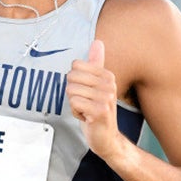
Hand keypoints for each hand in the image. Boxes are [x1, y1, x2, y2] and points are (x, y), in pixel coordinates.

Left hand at [66, 40, 122, 159]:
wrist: (106, 138)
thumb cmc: (97, 110)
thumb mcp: (96, 85)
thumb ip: (96, 63)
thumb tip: (97, 41)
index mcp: (107, 75)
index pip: (75, 65)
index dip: (75, 81)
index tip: (86, 92)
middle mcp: (109, 84)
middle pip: (71, 77)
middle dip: (72, 92)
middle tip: (85, 103)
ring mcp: (106, 97)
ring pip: (71, 90)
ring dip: (74, 104)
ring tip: (86, 111)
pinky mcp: (100, 111)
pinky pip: (74, 103)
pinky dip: (75, 112)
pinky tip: (87, 118)